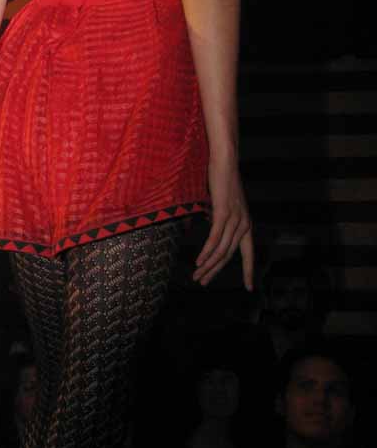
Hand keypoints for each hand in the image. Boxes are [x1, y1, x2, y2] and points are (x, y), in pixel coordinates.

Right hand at [194, 159, 253, 289]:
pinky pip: (215, 238)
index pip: (249, 253)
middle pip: (230, 256)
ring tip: (197, 275)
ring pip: (221, 250)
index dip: (248, 271)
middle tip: (203, 282)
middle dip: (216, 271)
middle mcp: (244, 224)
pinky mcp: (224, 213)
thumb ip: (220, 220)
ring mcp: (235, 219)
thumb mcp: (224, 205)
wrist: (225, 161)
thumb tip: (212, 232)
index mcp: (246, 224)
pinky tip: (199, 261)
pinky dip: (207, 251)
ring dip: (208, 265)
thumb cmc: (222, 180)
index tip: (249, 287)